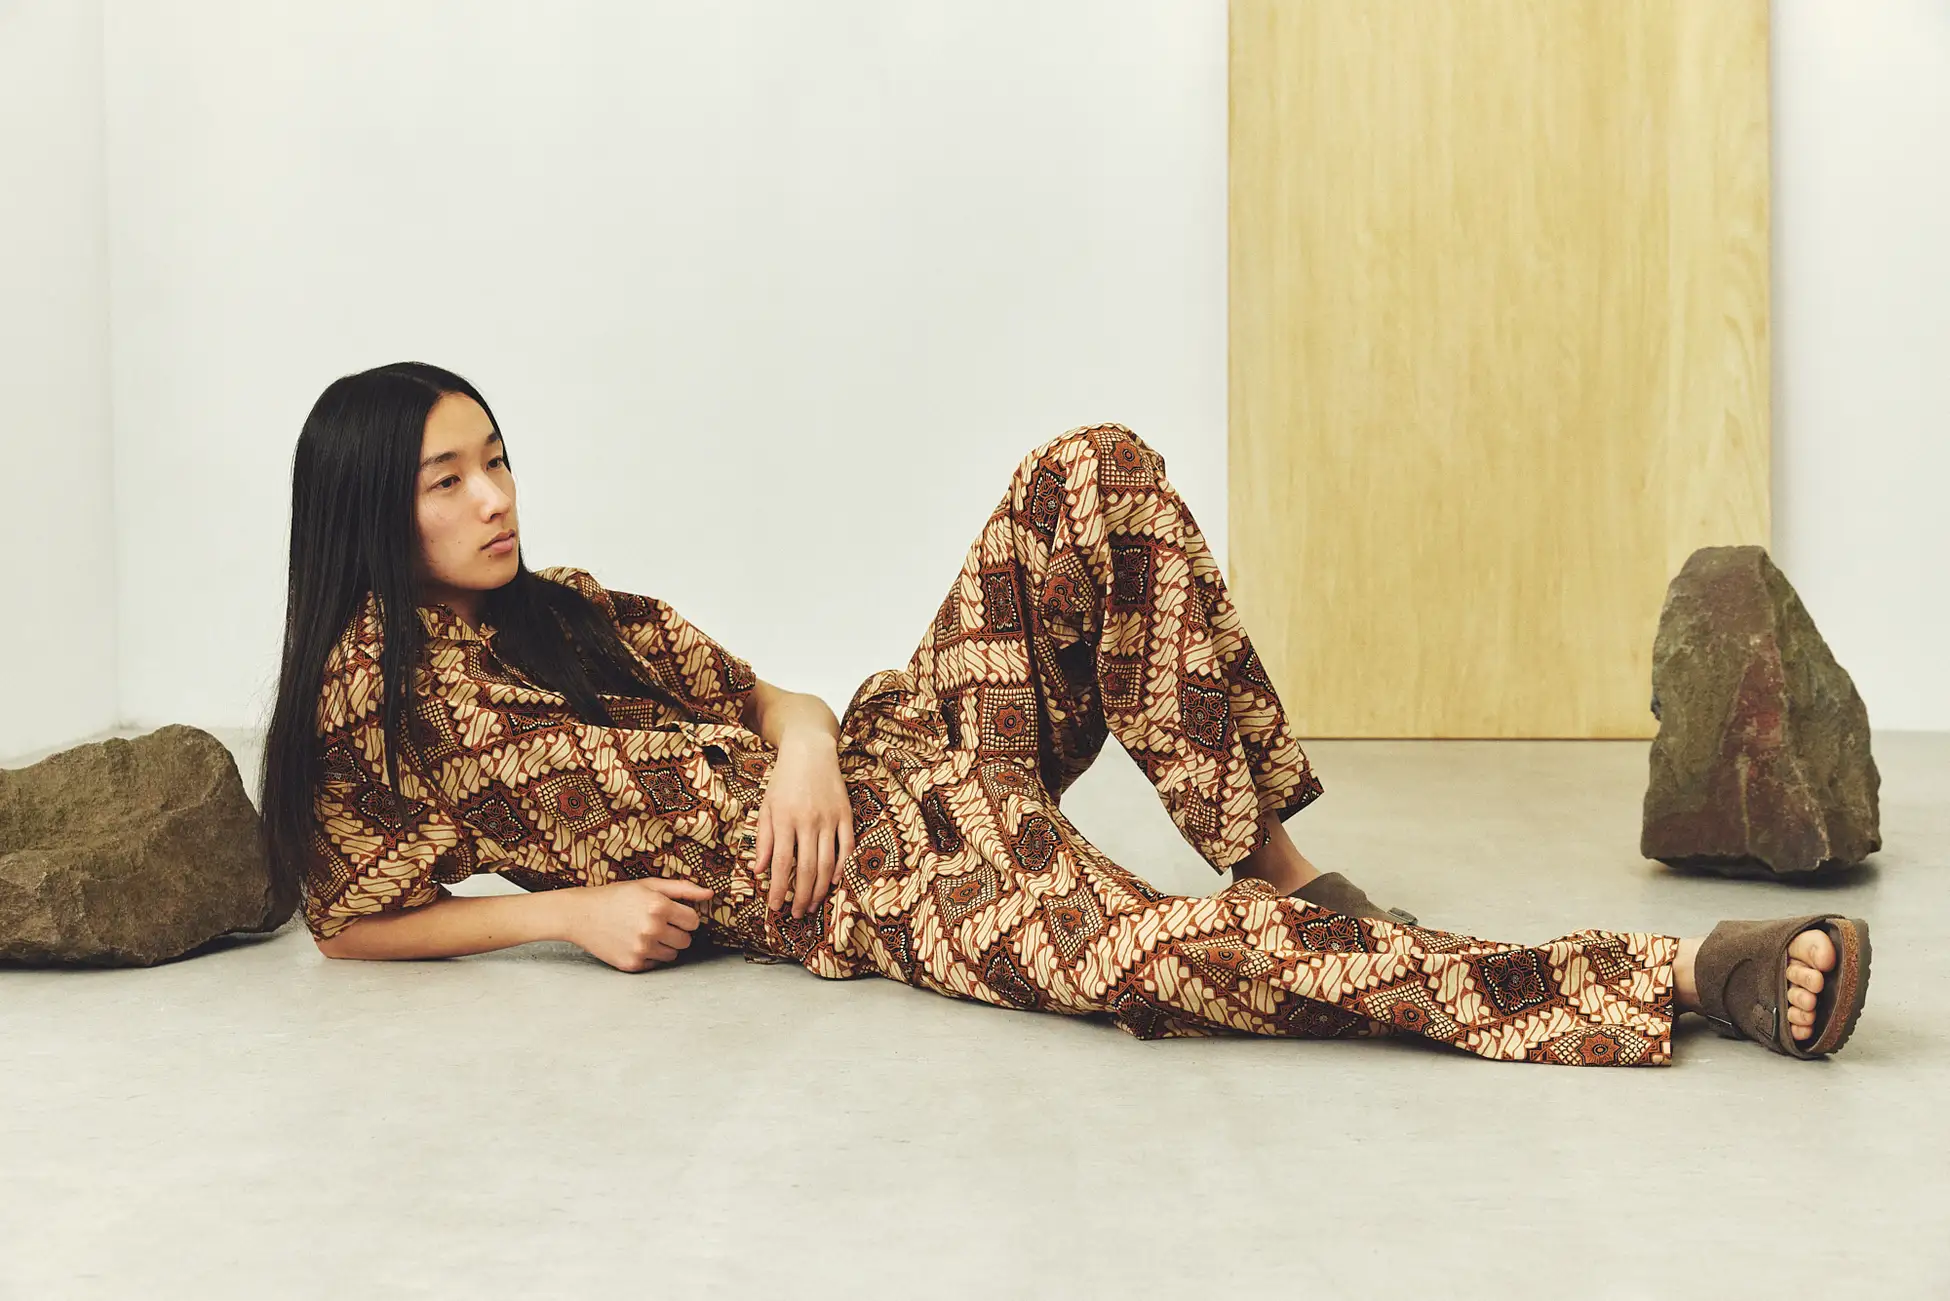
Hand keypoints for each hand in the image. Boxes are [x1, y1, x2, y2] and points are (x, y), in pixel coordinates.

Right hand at [565, 877, 713, 971]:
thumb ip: (682, 889)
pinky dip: (649, 955)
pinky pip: (656, 964)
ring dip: (665, 946)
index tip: (671, 913)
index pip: (694, 921)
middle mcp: (652, 929)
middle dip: (676, 932)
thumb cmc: (617, 896)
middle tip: (657, 923)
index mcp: (659, 906)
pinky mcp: (632, 965)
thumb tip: (710, 894)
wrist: (580, 915)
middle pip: (686, 940)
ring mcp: (642, 949)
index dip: (684, 917)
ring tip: (646, 933)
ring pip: (673, 955)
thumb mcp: (649, 885)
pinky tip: (634, 942)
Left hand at [756, 733, 854, 918]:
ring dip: (820, 889)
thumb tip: (758, 870)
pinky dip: (842, 868)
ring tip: (812, 905)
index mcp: (784, 819)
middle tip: (796, 914)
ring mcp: (830, 819)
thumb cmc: (784, 780)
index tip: (775, 907)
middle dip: (801, 896)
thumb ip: (763, 839)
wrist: (811, 751)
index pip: (781, 863)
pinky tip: (835, 883)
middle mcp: (808, 821)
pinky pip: (847, 847)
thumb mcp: (766, 806)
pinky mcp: (846, 814)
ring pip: (828, 863)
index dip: (778, 889)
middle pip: (807, 869)